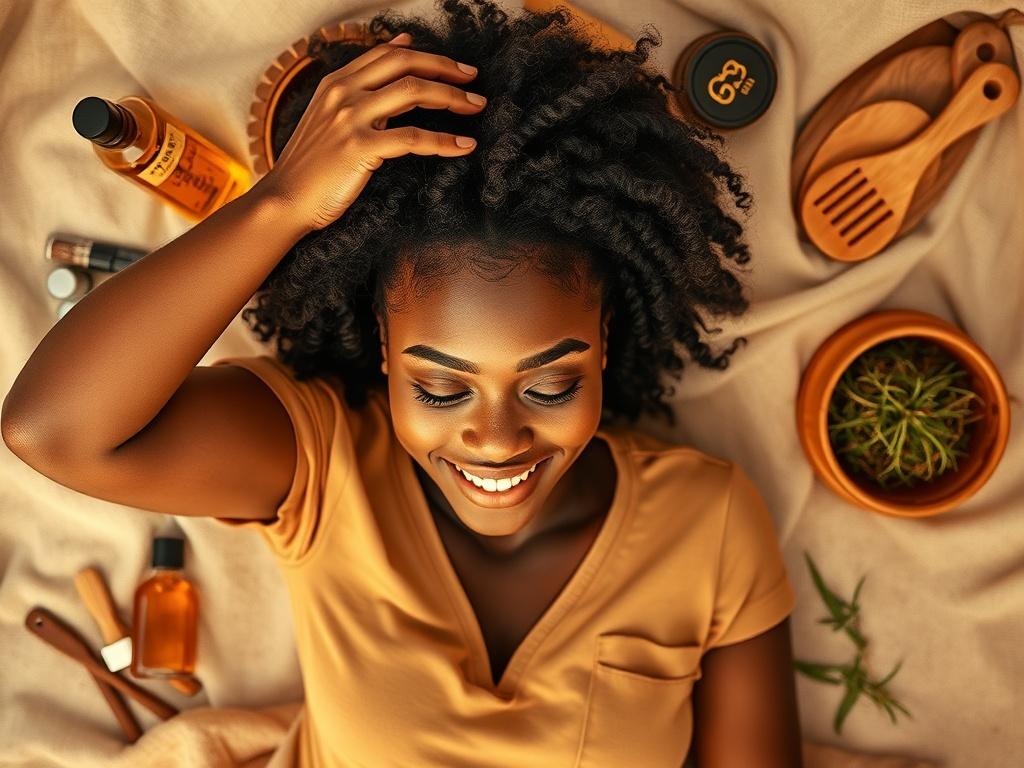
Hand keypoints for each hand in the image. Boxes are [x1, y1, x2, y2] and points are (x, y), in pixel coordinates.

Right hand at [256, 31, 484, 232]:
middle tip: (473, 80)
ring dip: (452, 97)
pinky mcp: (359, 147)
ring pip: (413, 92)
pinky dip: (444, 141)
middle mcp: (342, 92)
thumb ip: (361, 90)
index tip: (455, 66)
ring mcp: (350, 118)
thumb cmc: (312, 167)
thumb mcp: (331, 119)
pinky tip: (464, 146)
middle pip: (405, 64)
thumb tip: (399, 52)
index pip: (387, 55)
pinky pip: (413, 138)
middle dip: (445, 68)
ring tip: (477, 106)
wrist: (284, 200)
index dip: (426, 56)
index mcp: (335, 83)